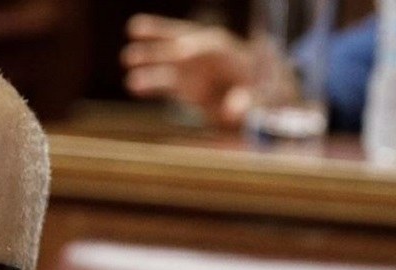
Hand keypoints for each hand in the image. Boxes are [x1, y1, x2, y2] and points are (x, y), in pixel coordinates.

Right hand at [120, 13, 255, 127]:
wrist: (263, 104)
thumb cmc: (267, 97)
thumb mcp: (264, 99)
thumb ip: (249, 102)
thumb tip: (232, 110)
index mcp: (230, 51)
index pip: (208, 45)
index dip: (195, 48)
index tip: (180, 53)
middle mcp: (207, 55)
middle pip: (180, 41)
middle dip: (161, 40)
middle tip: (136, 33)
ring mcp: (193, 71)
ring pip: (167, 61)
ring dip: (148, 59)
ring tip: (127, 59)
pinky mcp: (185, 88)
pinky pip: (164, 83)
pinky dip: (149, 84)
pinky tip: (132, 85)